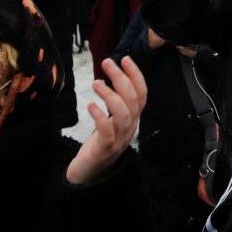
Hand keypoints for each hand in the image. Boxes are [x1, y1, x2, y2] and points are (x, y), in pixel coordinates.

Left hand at [66, 57, 146, 184]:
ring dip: (111, 95)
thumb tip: (113, 76)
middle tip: (107, 63)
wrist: (89, 173)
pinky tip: (90, 105)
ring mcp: (119, 139)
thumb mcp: (112, 120)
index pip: (142, 94)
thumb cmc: (100, 142)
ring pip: (123, 114)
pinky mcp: (105, 149)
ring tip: (96, 83)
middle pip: (133, 100)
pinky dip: (100, 116)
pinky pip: (107, 131)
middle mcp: (130, 127)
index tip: (125, 58)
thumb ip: (116, 103)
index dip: (136, 75)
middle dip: (122, 78)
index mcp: (133, 119)